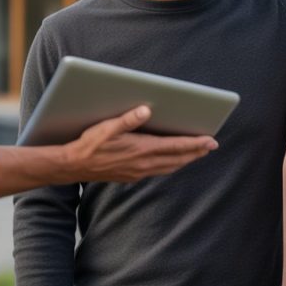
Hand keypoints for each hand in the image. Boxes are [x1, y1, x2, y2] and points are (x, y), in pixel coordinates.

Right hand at [65, 104, 217, 182]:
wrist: (74, 166)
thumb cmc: (90, 144)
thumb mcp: (107, 127)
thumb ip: (128, 119)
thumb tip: (146, 109)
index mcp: (141, 150)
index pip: (175, 147)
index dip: (195, 144)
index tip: (211, 141)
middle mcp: (143, 164)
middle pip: (177, 159)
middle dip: (195, 152)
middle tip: (210, 146)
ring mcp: (138, 172)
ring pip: (169, 167)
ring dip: (185, 160)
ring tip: (196, 153)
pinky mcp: (132, 176)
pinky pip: (159, 171)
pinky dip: (171, 165)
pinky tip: (171, 162)